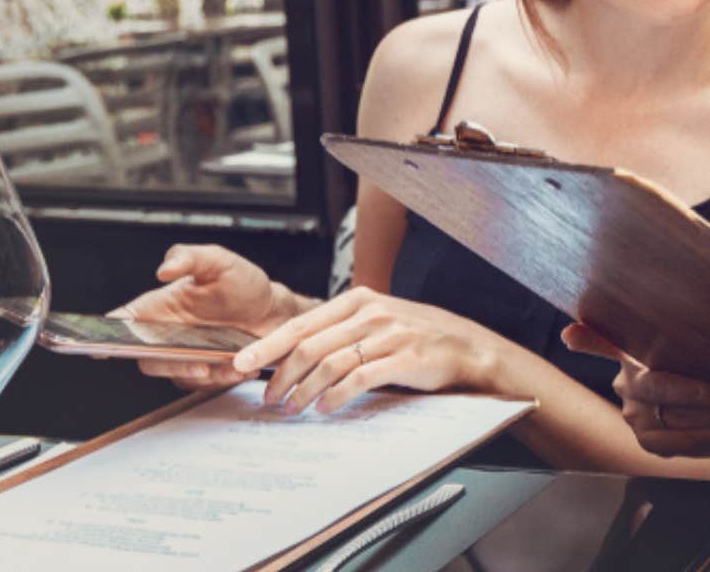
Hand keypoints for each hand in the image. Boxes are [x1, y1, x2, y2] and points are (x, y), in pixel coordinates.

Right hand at [112, 244, 296, 389]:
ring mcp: (182, 354)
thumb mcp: (219, 262)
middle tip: (196, 364)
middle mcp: (165, 333)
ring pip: (174, 374)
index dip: (106, 335)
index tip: (102, 346)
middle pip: (146, 357)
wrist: (273, 310)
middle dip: (168, 364)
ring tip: (230, 365)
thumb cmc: (242, 284)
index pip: (123, 322)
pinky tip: (240, 368)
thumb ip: (191, 258)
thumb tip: (165, 269)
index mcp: (159, 307)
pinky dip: (219, 379)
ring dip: (201, 374)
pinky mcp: (203, 371)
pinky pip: (201, 383)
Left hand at [231, 287, 504, 413]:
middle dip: (280, 374)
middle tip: (268, 397)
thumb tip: (293, 352)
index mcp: (360, 300)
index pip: (302, 323)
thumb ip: (341, 330)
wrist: (468, 348)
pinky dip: (335, 396)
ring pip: (328, 364)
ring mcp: (388, 335)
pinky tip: (325, 408)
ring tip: (292, 408)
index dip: (267, 345)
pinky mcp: (403, 359)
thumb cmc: (419, 336)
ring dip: (304, 391)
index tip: (240, 363)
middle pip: (309, 345)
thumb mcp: (378, 321)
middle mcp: (371, 313)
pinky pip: (358, 379)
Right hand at [560, 325, 709, 458]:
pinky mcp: (653, 442)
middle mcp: (627, 383)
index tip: (570, 334)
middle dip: (696, 392)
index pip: (608, 340)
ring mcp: (636, 415)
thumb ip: (700, 317)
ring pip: (676, 420)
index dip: (588, 339)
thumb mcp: (709, 335)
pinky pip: (686, 443)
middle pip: (657, 386)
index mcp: (635, 350)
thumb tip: (704, 285)